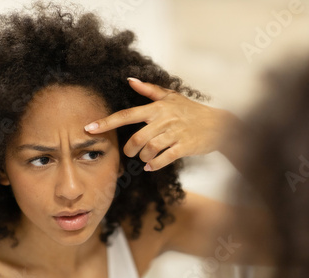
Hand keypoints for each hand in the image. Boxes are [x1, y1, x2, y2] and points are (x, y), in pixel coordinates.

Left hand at [84, 78, 234, 170]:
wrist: (219, 124)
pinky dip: (154, 164)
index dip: (107, 122)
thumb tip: (129, 80)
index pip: (127, 114)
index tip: (89, 128)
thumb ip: (149, 89)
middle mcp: (164, 119)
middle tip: (129, 152)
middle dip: (128, 149)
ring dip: (142, 157)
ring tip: (143, 158)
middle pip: (137, 138)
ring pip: (149, 149)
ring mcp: (175, 133)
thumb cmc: (191, 110)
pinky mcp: (184, 146)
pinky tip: (150, 166)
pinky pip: (164, 158)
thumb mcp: (171, 96)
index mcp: (157, 108)